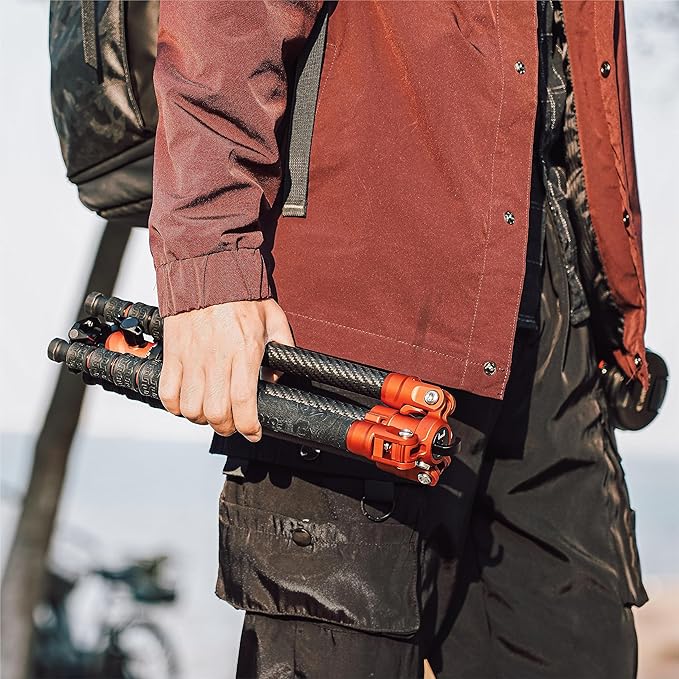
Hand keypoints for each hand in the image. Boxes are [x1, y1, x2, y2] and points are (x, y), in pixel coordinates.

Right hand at [158, 299, 293, 440]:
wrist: (207, 269)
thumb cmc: (242, 294)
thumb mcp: (274, 319)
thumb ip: (282, 349)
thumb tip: (278, 377)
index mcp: (244, 350)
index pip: (243, 402)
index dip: (249, 426)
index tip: (254, 432)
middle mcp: (216, 358)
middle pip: (216, 413)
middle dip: (227, 427)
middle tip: (233, 423)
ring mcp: (191, 357)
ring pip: (190, 408)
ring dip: (202, 418)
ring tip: (211, 413)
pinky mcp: (172, 354)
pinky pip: (168, 393)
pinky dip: (176, 406)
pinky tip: (187, 402)